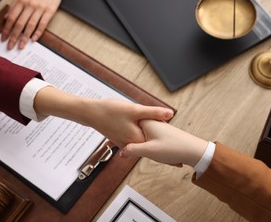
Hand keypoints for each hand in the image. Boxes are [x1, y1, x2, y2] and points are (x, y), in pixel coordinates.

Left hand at [1, 0, 74, 49]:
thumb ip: (14, 5)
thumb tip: (6, 17)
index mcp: (21, 0)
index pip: (11, 18)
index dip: (6, 29)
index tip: (4, 38)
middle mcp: (29, 5)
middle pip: (19, 24)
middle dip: (13, 37)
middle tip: (10, 46)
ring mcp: (40, 8)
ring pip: (30, 26)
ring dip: (24, 37)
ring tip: (21, 46)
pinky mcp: (49, 11)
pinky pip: (42, 24)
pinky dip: (38, 33)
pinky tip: (34, 39)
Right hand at [33, 87, 173, 148]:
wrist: (90, 113)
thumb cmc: (110, 111)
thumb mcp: (135, 110)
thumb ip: (153, 113)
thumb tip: (171, 113)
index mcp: (137, 138)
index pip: (157, 148)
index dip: (169, 153)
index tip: (180, 160)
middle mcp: (131, 142)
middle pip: (151, 148)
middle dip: (162, 152)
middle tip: (177, 159)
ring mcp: (125, 141)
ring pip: (143, 145)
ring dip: (153, 148)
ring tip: (166, 150)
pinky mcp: (121, 137)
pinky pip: (135, 142)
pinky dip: (143, 142)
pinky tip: (146, 137)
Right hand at [120, 120, 206, 166]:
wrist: (194, 150)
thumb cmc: (173, 148)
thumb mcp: (148, 151)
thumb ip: (132, 150)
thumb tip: (121, 153)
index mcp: (145, 122)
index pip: (128, 129)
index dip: (126, 141)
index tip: (127, 148)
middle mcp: (151, 122)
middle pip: (136, 136)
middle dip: (140, 148)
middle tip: (149, 153)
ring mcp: (157, 128)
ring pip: (145, 141)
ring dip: (149, 150)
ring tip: (160, 154)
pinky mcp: (163, 134)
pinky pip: (153, 143)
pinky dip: (155, 150)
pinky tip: (163, 155)